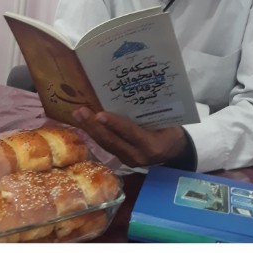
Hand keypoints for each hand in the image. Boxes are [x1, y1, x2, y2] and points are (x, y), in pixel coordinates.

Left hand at [70, 106, 185, 167]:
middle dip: (94, 126)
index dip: (114, 124)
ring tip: (78, 115)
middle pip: (112, 141)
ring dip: (91, 130)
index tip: (99, 114)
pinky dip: (96, 135)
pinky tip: (86, 125)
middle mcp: (137, 156)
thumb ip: (149, 113)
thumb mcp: (166, 121)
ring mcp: (128, 160)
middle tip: (80, 111)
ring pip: (106, 145)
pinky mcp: (122, 159)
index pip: (130, 133)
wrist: (175, 153)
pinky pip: (107, 147)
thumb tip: (131, 92)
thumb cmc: (171, 130)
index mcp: (150, 145)